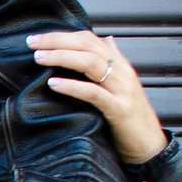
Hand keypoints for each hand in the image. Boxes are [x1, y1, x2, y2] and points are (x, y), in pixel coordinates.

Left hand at [28, 30, 166, 164]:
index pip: (89, 40)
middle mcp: (122, 72)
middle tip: (31, 42)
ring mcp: (122, 90)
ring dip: (62, 57)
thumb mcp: (120, 86)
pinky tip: (53, 84)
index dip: (62, 36)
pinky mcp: (119, 110)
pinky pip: (93, 93)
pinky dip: (72, 86)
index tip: (37, 38)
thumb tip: (106, 39)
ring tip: (38, 58)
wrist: (150, 145)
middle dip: (57, 41)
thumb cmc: (130, 118)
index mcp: (119, 65)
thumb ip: (111, 63)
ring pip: (91, 63)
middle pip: (88, 46)